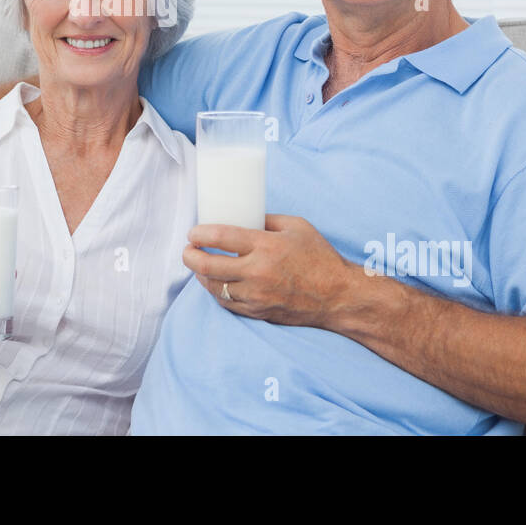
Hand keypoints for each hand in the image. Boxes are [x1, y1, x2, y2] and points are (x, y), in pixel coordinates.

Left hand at [183, 214, 355, 329]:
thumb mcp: (296, 226)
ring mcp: (257, 295)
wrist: (337, 296)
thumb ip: (266, 219)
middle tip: (187, 250)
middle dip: (190, 257)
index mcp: (266, 246)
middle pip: (210, 265)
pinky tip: (215, 283)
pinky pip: (227, 304)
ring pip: (215, 287)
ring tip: (198, 265)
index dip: (200, 234)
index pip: (221, 237)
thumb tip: (242, 214)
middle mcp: (258, 272)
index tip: (193, 233)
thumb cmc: (319, 257)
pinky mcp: (258, 312)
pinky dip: (217, 292)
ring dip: (201, 275)